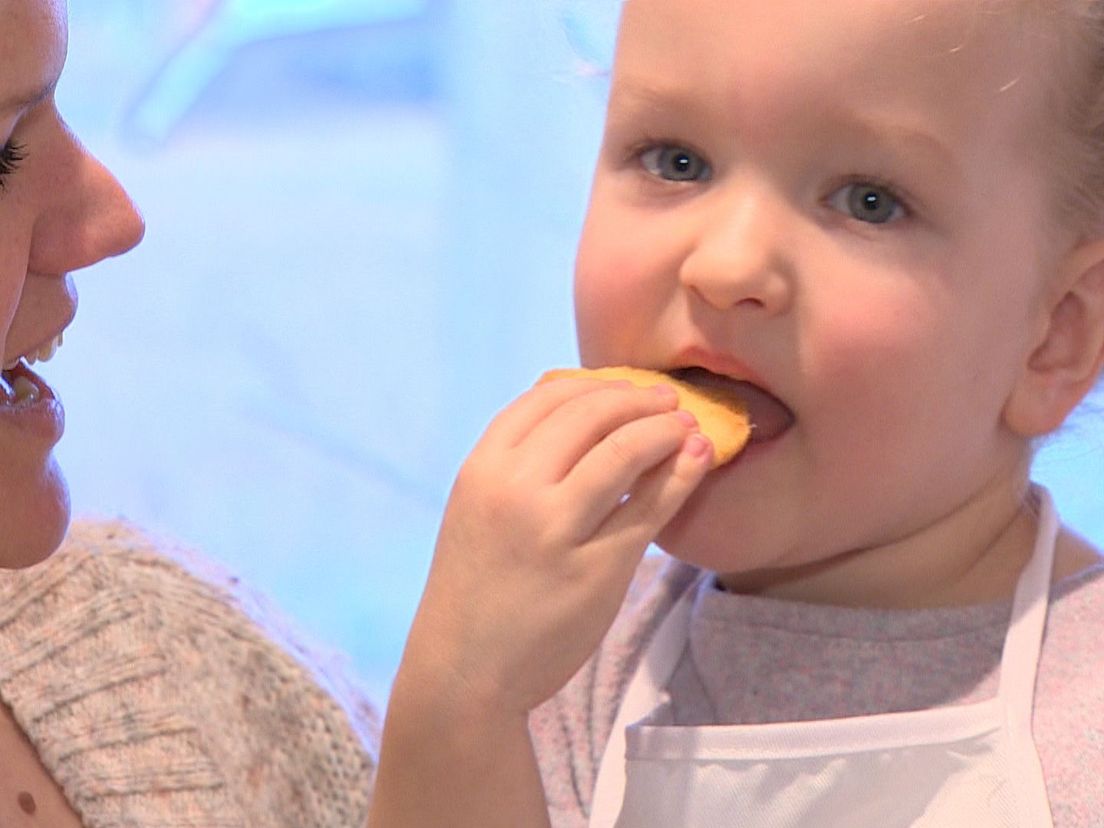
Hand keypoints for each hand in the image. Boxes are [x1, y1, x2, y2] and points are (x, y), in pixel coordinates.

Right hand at [397, 375, 712, 716]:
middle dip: (637, 398)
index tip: (624, 387)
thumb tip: (581, 412)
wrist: (463, 670)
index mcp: (482, 469)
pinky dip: (680, 474)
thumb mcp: (478, 509)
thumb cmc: (476, 586)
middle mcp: (515, 490)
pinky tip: (697, 459)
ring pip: (624, 451)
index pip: (546, 397)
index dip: (594, 383)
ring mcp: (555, 529)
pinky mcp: (595, 569)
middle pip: (589, 415)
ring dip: (665, 428)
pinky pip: (649, 507)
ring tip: (687, 427)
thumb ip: (517, 464)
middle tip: (667, 400)